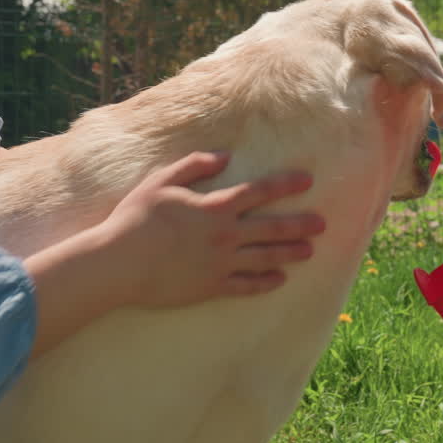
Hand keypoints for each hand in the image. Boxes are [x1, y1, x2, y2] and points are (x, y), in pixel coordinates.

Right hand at [97, 151, 324, 308]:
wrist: (119, 263)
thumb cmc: (136, 218)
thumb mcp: (162, 181)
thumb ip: (195, 165)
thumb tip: (225, 156)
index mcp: (215, 207)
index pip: (259, 192)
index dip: (285, 185)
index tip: (308, 181)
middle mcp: (225, 235)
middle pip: (272, 227)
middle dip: (300, 224)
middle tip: (323, 223)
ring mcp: (220, 263)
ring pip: (265, 258)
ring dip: (290, 253)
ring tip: (310, 251)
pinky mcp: (211, 287)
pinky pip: (246, 286)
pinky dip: (266, 282)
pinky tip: (280, 280)